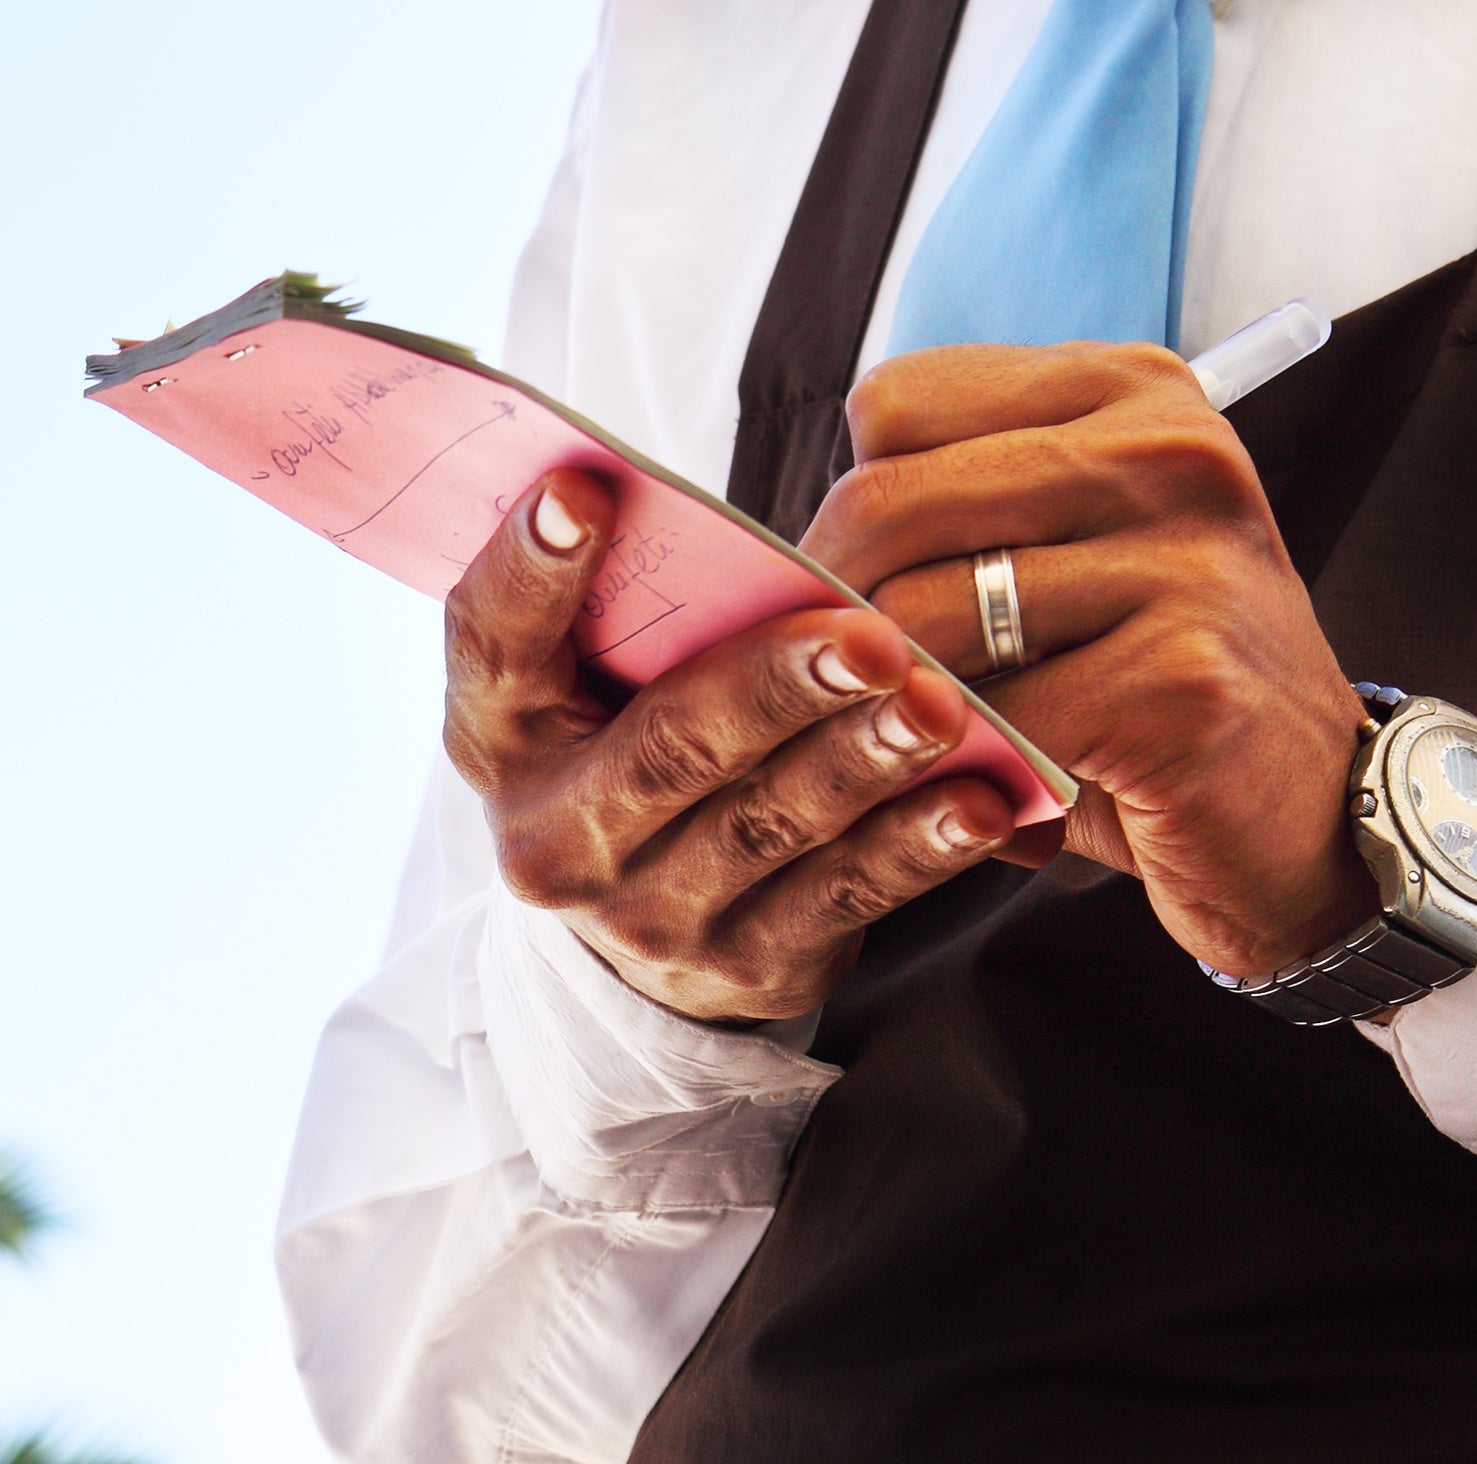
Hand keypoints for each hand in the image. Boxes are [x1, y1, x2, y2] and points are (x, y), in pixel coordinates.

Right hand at [443, 470, 1019, 1023]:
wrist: (647, 938)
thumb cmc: (630, 744)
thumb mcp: (587, 684)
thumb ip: (625, 603)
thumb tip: (665, 486)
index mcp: (499, 738)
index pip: (494, 643)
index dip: (533, 569)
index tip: (585, 488)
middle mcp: (560, 837)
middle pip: (669, 748)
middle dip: (771, 686)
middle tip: (864, 636)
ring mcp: (653, 914)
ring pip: (771, 823)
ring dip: (864, 760)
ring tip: (938, 704)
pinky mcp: (752, 965)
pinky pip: (849, 897)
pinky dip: (921, 845)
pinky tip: (982, 800)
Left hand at [801, 341, 1375, 979]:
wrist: (1307, 820)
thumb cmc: (1151, 688)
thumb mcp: (1066, 558)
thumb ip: (952, 517)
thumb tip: (765, 553)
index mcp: (1131, 391)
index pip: (895, 405)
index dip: (846, 508)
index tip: (856, 590)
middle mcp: (1169, 452)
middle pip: (887, 504)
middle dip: (839, 613)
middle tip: (851, 687)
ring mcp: (1186, 562)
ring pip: (924, 618)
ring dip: (897, 702)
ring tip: (929, 740)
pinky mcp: (1182, 679)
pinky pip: (990, 722)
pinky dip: (964, 772)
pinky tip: (1000, 792)